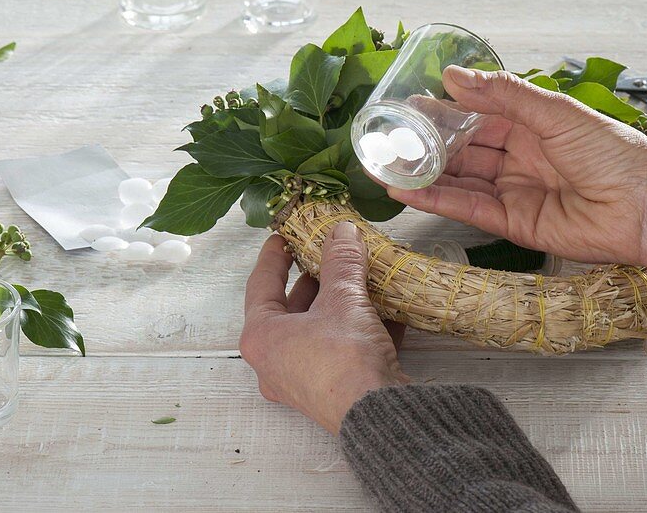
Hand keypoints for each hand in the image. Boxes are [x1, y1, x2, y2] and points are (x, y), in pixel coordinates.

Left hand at [239, 223, 409, 434]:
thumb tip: (342, 231)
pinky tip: (385, 310)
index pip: (261, 285)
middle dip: (314, 280)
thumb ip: (341, 261)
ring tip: (358, 277)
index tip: (283, 237)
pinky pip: (339, 351)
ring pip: (317, 330)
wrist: (378, 415)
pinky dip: (357, 328)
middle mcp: (274, 363)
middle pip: (290, 309)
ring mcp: (301, 381)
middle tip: (327, 255)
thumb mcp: (343, 299)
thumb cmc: (344, 358)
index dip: (274, 256)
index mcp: (262, 338)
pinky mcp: (331, 392)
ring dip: (338, 303)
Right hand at [387, 67, 646, 273]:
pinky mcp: (513, 224)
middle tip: (387, 137)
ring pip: (459, 179)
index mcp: (532, 125)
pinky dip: (437, 200)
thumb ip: (504, 95)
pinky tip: (409, 190)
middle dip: (426, 143)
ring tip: (385, 164)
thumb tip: (456, 76)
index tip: (408, 104)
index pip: (477, 114)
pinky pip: (468, 209)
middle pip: (463, 148)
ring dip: (424, 172)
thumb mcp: (555, 113)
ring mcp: (515, 191)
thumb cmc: (615, 155)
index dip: (444, 110)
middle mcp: (520, 157)